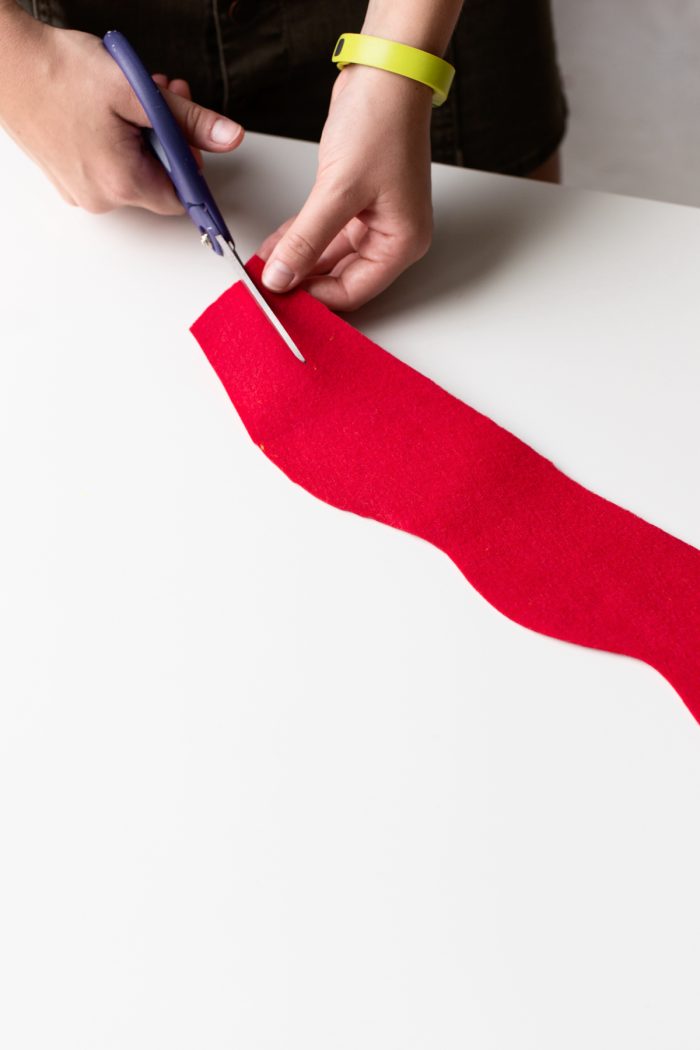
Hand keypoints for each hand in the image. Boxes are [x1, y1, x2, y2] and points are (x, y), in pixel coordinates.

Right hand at [0, 18, 243, 213]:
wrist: (4, 62)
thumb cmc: (60, 73)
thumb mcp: (139, 92)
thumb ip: (188, 120)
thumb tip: (227, 137)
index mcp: (122, 183)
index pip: (182, 197)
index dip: (193, 164)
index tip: (193, 137)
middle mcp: (100, 198)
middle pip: (157, 181)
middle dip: (169, 140)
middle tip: (165, 98)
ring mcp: (80, 191)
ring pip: (132, 171)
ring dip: (143, 137)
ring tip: (132, 98)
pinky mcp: (66, 179)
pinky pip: (106, 168)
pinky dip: (116, 143)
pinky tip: (109, 112)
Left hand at [259, 63, 432, 310]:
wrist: (386, 72)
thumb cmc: (382, 122)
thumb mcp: (338, 190)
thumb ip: (307, 239)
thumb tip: (281, 277)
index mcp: (402, 243)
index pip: (353, 291)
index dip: (314, 297)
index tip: (279, 297)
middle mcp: (392, 236)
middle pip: (342, 278)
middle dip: (303, 282)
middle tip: (267, 286)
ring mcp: (375, 219)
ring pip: (329, 257)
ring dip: (297, 261)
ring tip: (263, 267)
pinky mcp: (356, 201)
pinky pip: (325, 233)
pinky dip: (300, 239)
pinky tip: (274, 247)